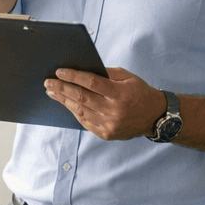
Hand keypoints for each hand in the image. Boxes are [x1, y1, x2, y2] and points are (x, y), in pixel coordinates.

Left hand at [45, 67, 163, 140]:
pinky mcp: (106, 134)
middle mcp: (114, 111)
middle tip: (48, 82)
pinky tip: (66, 104)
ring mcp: (110, 124)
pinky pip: (85, 122)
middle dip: (62, 89)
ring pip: (80, 111)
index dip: (73, 76)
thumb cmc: (140, 93)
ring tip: (52, 92)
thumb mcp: (128, 77)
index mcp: (120, 94)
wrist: (155, 117)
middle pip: (82, 98)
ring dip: (64, 101)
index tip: (59, 71)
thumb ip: (106, 73)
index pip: (92, 83)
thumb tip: (82, 70)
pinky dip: (74, 112)